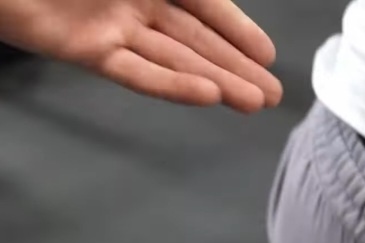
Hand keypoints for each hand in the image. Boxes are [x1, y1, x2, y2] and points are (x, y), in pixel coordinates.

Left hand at [0, 0, 281, 112]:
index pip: (206, 6)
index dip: (239, 31)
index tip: (268, 56)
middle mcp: (135, 1)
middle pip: (198, 39)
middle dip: (238, 66)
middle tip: (272, 95)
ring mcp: (112, 28)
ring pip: (176, 59)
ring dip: (218, 82)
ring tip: (253, 104)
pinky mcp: (86, 50)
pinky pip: (136, 71)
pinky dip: (172, 84)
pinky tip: (206, 95)